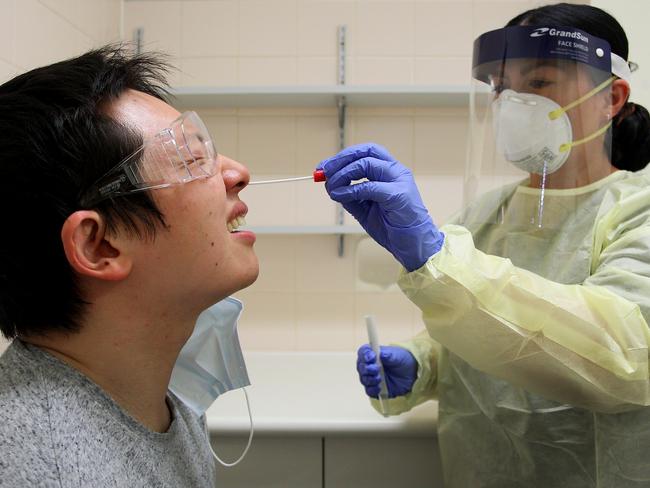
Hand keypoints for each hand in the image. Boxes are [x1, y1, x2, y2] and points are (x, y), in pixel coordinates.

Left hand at [317, 143, 443, 270]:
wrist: (414, 245)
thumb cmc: (392, 227)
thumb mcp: (365, 209)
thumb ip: (350, 197)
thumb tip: (330, 185)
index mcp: (391, 171)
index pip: (365, 152)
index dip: (342, 156)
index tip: (324, 167)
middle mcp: (397, 171)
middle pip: (366, 152)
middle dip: (341, 159)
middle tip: (324, 172)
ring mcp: (400, 181)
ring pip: (367, 164)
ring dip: (343, 174)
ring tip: (332, 187)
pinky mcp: (399, 196)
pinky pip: (370, 187)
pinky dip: (351, 190)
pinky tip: (340, 196)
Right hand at [356, 344, 416, 397]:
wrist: (413, 373)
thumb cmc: (404, 360)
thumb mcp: (396, 355)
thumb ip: (386, 354)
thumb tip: (378, 353)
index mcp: (373, 354)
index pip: (363, 353)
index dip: (364, 355)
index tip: (372, 357)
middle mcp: (370, 365)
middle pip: (361, 367)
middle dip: (367, 369)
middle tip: (376, 369)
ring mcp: (372, 377)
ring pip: (364, 379)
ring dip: (370, 379)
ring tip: (379, 379)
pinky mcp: (376, 389)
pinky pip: (369, 391)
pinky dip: (372, 390)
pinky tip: (379, 388)